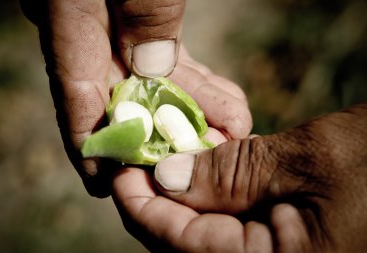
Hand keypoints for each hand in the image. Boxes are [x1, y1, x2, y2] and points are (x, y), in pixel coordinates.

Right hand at [19, 0, 251, 196]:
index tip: (106, 179)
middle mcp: (88, 24)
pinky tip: (224, 102)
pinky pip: (166, 56)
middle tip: (193, 160)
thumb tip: (151, 65)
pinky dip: (194, 81)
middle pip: (119, 93)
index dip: (90, 139)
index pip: (75, 91)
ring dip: (188, 109)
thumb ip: (141, 9)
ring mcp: (115, 22)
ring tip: (225, 133)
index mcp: (69, 13)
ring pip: (149, 80)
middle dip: (159, 130)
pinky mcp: (144, 16)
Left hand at [152, 103, 366, 251]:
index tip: (122, 170)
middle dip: (159, 201)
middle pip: (186, 243)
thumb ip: (231, 174)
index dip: (141, 206)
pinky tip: (205, 168)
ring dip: (185, 197)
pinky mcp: (282, 242)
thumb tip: (167, 175)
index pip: (180, 244)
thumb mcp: (304, 159)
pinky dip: (214, 198)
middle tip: (143, 160)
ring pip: (207, 235)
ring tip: (169, 158)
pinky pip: (233, 226)